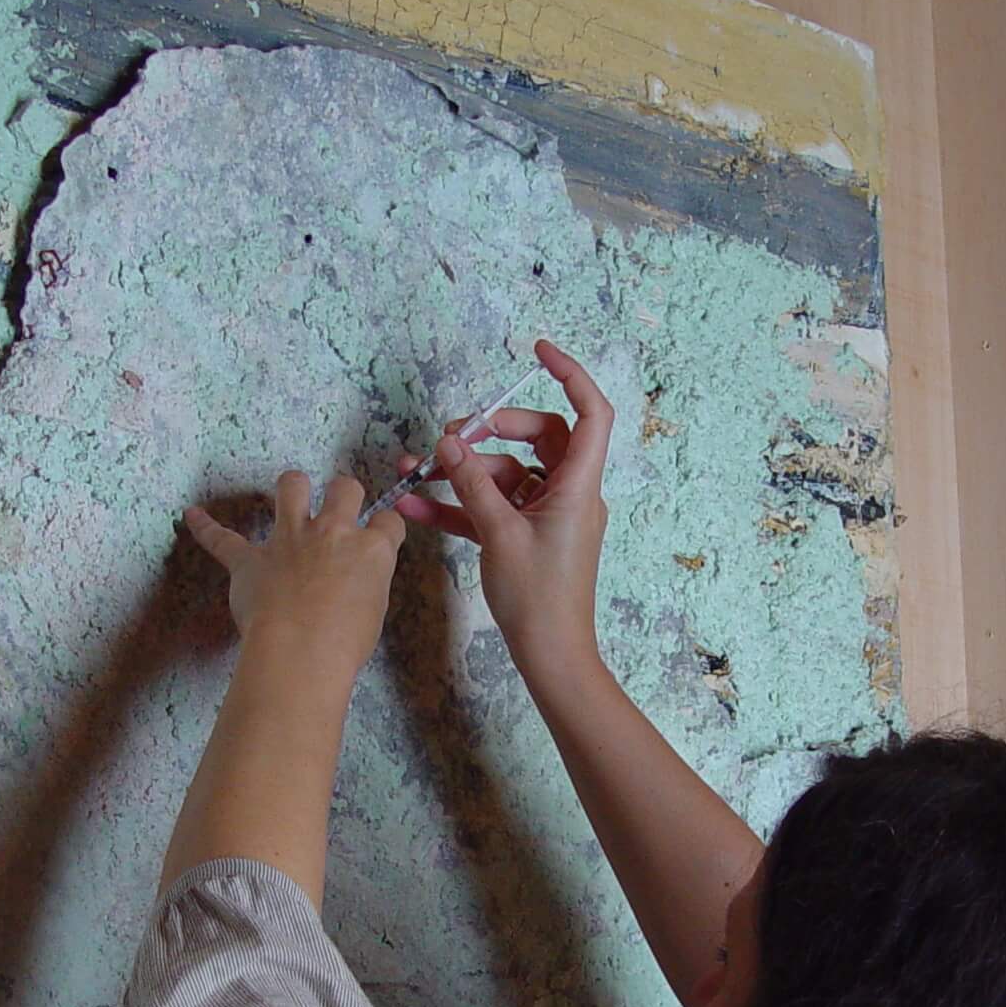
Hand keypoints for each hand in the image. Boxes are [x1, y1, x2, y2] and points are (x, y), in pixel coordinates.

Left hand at [181, 470, 404, 677]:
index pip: (387, 522)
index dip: (384, 528)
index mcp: (370, 550)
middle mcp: (332, 532)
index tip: (380, 535)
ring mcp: (288, 540)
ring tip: (294, 492)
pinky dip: (205, 527)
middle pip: (344, 488)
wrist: (301, 652)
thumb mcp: (375, 612)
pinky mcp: (250, 560)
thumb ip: (367, 584)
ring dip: (294, 487)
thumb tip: (357, 580)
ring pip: (292, 486)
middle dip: (344, 493)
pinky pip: (222, 539)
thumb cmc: (344, 643)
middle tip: (341, 507)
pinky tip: (192, 515)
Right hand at [392, 337, 611, 667]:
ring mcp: (547, 515)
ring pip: (506, 474)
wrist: (549, 655)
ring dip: (463, 472)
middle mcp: (569, 493)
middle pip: (537, 437)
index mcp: (579, 485)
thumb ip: (473, 485)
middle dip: (491, 432)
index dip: (569, 374)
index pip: (590, 412)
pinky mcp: (525, 537)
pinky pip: (492, 507)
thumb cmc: (539, 598)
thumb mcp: (499, 534)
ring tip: (418, 473)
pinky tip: (415, 508)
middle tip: (451, 437)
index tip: (538, 351)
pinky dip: (459, 505)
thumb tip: (451, 444)